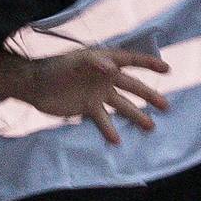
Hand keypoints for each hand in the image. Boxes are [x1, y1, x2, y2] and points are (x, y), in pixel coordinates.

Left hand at [0, 44, 171, 141]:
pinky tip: (118, 141)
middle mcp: (104, 78)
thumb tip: (112, 68)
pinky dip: (110, 130)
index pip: (131, 60)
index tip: (167, 69)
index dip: (149, 64)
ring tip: (151, 126)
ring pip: (121, 106)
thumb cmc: (54, 68)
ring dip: (135, 115)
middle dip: (148, 95)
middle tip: (166, 106)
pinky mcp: (87, 108)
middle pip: (131, 86)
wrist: (34, 85)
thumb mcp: (74, 62)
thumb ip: (94, 63)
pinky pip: (103, 120)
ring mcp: (97, 94)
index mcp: (104, 62)